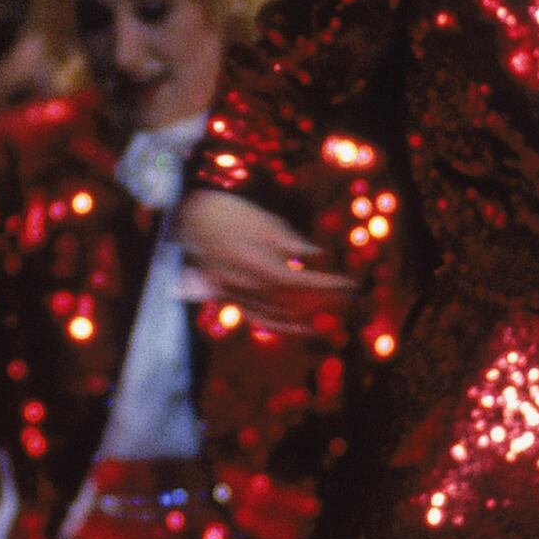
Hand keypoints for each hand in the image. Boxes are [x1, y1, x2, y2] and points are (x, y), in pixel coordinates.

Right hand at [180, 187, 353, 328]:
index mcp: (253, 263)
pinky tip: (303, 326)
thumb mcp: (263, 219)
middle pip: (291, 302)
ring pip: (277, 315)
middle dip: (323, 302)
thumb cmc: (229, 212)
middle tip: (348, 298)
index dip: (325, 285)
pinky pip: (259, 319)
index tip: (348, 284)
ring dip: (307, 316)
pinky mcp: (230, 299)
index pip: (298, 282)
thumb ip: (290, 241)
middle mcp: (243, 285)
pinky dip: (283, 326)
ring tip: (332, 314)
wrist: (190, 217)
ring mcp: (234, 295)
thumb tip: (317, 254)